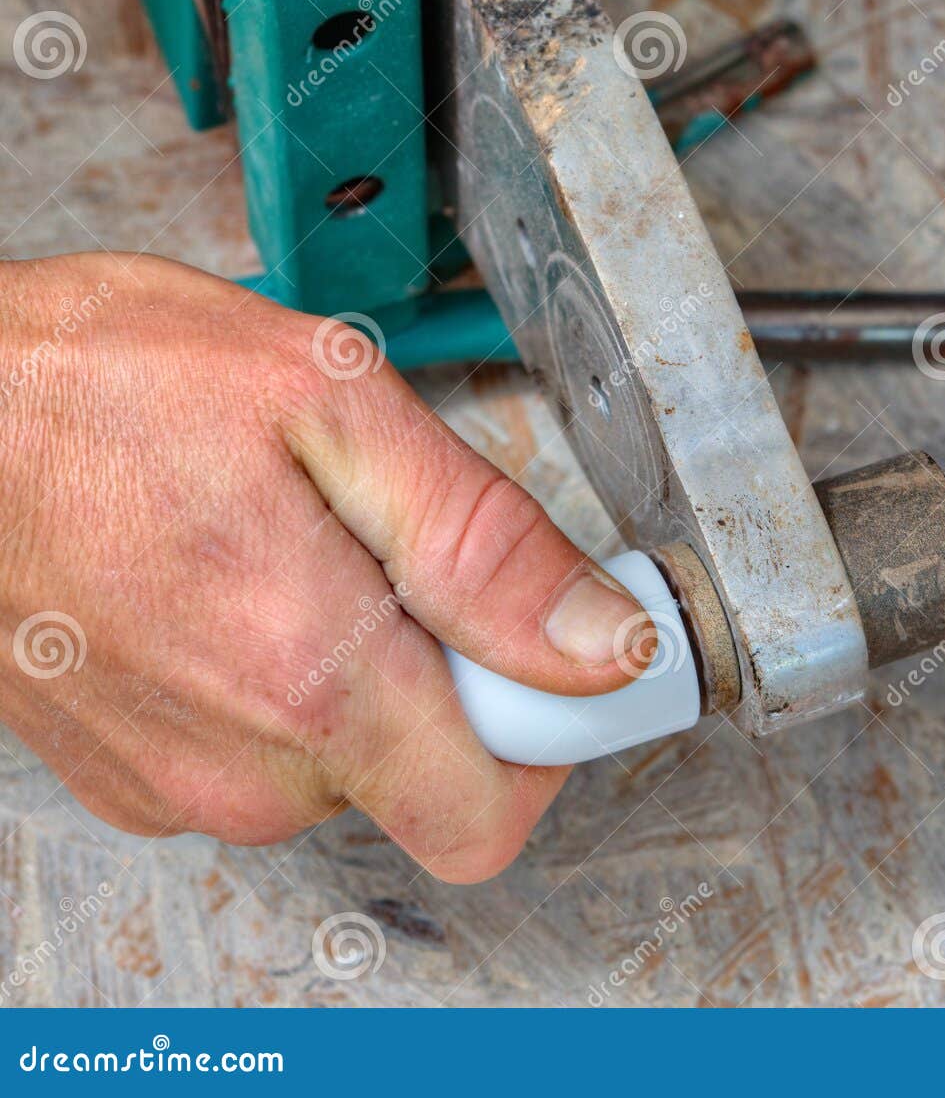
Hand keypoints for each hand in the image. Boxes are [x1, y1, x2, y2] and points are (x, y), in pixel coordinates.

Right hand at [0, 253, 652, 881]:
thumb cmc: (95, 383)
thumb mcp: (332, 406)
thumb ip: (483, 545)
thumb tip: (600, 642)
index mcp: (312, 679)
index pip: (493, 809)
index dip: (546, 727)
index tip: (545, 648)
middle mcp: (242, 767)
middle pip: (432, 781)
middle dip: (454, 680)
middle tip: (397, 555)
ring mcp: (177, 784)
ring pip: (352, 764)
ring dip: (364, 671)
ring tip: (300, 551)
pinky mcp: (136, 776)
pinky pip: (269, 755)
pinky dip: (287, 683)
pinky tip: (241, 585)